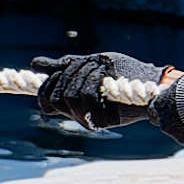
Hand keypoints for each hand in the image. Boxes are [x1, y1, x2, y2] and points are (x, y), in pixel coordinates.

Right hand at [32, 53, 166, 129]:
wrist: (149, 83)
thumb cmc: (122, 72)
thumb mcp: (89, 64)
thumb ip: (63, 66)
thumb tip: (34, 63)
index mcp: (72, 101)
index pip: (45, 99)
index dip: (46, 87)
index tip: (56, 72)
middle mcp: (77, 113)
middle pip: (54, 97)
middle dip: (68, 75)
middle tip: (89, 65)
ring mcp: (90, 118)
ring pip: (69, 96)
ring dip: (84, 74)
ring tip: (100, 69)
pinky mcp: (104, 119)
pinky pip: (86, 97)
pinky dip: (93, 79)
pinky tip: (104, 75)